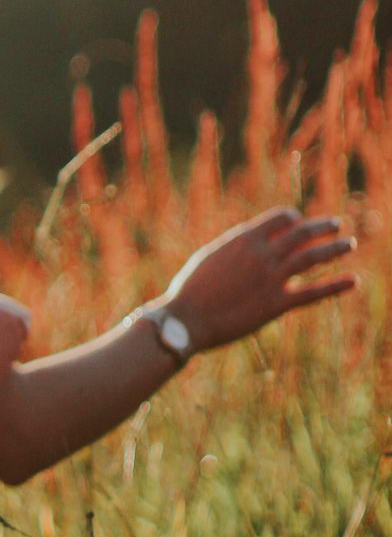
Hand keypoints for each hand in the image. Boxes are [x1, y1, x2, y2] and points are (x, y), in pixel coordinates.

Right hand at [163, 207, 356, 354]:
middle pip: (302, 234)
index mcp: (244, 238)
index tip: (301, 223)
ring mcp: (271, 278)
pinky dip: (335, 285)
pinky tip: (351, 280)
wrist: (186, 318)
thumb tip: (253, 243)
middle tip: (336, 225)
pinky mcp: (275, 304)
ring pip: (312, 257)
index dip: (294, 219)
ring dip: (334, 248)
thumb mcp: (212, 255)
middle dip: (322, 227)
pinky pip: (312, 292)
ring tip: (349, 243)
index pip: (281, 218)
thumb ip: (236, 247)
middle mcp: (262, 254)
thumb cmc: (191, 288)